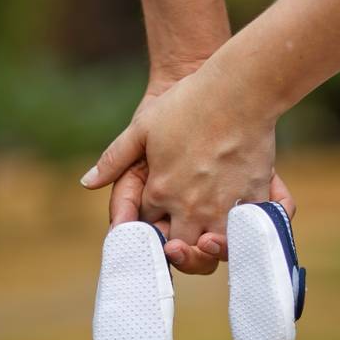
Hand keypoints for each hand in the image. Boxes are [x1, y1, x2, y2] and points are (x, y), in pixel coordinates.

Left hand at [82, 63, 285, 266]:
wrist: (239, 89)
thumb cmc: (189, 103)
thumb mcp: (142, 127)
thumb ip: (114, 159)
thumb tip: (87, 182)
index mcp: (161, 191)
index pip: (148, 223)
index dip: (149, 222)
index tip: (154, 217)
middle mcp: (190, 206)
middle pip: (179, 247)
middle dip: (176, 247)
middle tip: (179, 242)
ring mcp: (223, 206)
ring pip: (212, 250)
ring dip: (207, 250)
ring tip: (207, 241)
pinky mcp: (252, 200)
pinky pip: (245, 235)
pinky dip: (241, 237)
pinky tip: (237, 231)